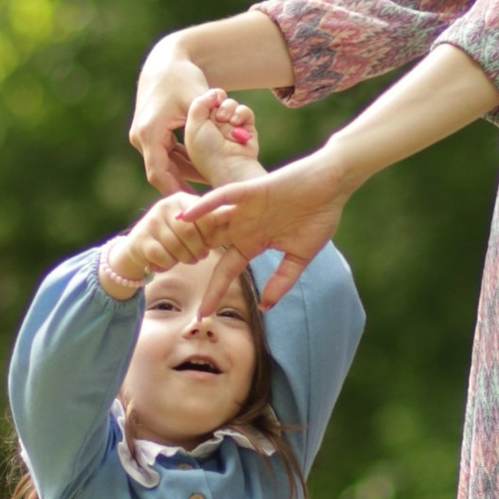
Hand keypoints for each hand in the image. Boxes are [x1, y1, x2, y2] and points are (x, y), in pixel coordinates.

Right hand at [98, 191, 213, 295]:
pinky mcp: (140, 240)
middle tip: (200, 256)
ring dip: (185, 258)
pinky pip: (164, 257)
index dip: (209, 233)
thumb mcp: (190, 224)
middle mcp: (164, 206)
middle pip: (189, 232)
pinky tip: (167, 261)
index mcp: (180, 199)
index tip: (209, 242)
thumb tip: (233, 213)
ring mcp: (150, 222)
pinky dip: (170, 264)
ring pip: (176, 247)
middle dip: (198, 249)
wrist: (138, 247)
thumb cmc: (173, 236)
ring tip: (186, 259)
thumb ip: (208, 219)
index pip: (203, 214)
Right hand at [129, 43, 212, 193]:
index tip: (197, 205)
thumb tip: (235, 141)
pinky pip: (164, 154)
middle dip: (183, 186)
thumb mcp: (198, 100)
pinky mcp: (149, 133)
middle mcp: (140, 137)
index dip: (177, 192)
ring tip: (208, 189)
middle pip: (162, 173)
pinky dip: (181, 162)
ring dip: (184, 175)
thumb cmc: (183, 77)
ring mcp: (142, 135)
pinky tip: (203, 170)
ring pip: (164, 164)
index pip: (159, 175)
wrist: (165, 61)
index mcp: (149, 132)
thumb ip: (211, 123)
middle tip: (207, 202)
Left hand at [180, 90, 263, 186]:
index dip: (205, 101)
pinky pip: (245, 111)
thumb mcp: (193, 124)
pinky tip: (236, 123)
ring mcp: (231, 128)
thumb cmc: (207, 149)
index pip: (202, 104)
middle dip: (217, 105)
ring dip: (228, 108)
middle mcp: (214, 127)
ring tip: (226, 121)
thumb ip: (200, 103)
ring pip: (231, 104)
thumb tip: (215, 93)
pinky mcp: (247, 129)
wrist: (231, 166)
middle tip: (216, 116)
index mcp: (198, 128)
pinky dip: (241, 113)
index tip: (205, 105)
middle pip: (217, 101)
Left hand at [181, 151, 346, 307]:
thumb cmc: (319, 216)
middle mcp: (243, 226)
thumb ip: (282, 280)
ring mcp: (245, 209)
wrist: (332, 185)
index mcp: (254, 242)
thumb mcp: (300, 257)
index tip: (203, 314)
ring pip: (210, 223)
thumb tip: (266, 307)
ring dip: (190, 236)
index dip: (215, 292)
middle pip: (209, 248)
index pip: (227, 271)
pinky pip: (222, 197)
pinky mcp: (250, 191)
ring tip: (166, 250)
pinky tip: (186, 216)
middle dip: (190, 263)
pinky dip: (205, 206)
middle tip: (165, 278)